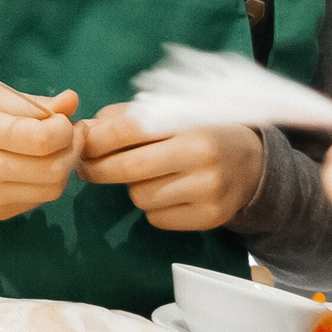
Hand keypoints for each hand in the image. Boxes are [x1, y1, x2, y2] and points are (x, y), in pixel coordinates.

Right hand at [0, 84, 81, 220]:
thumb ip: (30, 103)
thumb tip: (72, 103)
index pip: (41, 139)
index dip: (65, 129)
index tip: (62, 119)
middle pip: (53, 169)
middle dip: (73, 148)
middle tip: (70, 133)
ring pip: (52, 189)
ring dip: (64, 167)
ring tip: (53, 149)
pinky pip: (38, 200)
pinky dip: (45, 181)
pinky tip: (33, 166)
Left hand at [77, 101, 265, 231]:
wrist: (252, 165)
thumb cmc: (199, 132)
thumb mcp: (170, 112)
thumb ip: (125, 117)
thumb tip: (84, 130)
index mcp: (189, 123)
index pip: (130, 130)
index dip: (97, 139)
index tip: (79, 144)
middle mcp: (201, 157)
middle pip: (129, 168)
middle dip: (98, 169)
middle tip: (86, 168)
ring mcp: (208, 190)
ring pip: (140, 196)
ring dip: (132, 188)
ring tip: (147, 176)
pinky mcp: (210, 218)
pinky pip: (156, 218)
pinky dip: (152, 208)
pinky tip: (167, 193)